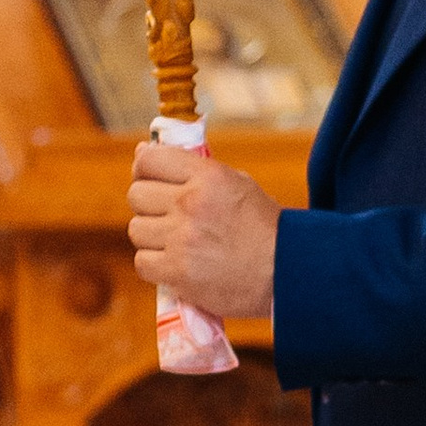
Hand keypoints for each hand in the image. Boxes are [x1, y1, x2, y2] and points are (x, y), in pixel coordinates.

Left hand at [128, 143, 281, 320]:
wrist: (289, 273)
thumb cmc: (264, 228)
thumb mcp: (238, 184)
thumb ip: (193, 169)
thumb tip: (142, 152)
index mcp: (208, 176)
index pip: (149, 160)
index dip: (144, 169)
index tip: (150, 178)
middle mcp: (191, 204)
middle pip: (136, 195)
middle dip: (148, 205)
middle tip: (167, 216)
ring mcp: (182, 240)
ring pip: (137, 230)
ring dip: (152, 237)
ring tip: (176, 243)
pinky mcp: (178, 273)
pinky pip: (143, 263)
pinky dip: (155, 265)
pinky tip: (175, 264)